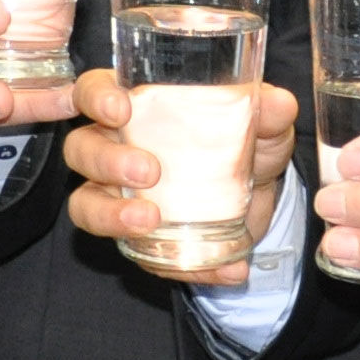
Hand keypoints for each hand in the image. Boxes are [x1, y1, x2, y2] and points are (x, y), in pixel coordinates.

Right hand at [60, 65, 298, 284]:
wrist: (259, 198)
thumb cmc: (244, 143)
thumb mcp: (263, 125)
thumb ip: (269, 112)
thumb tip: (278, 103)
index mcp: (136, 107)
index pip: (92, 91)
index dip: (95, 97)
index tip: (121, 109)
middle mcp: (115, 148)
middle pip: (81, 149)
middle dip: (107, 161)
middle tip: (149, 172)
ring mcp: (118, 196)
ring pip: (86, 204)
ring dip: (111, 215)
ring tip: (149, 221)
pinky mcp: (138, 239)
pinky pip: (141, 255)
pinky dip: (181, 265)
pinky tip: (223, 268)